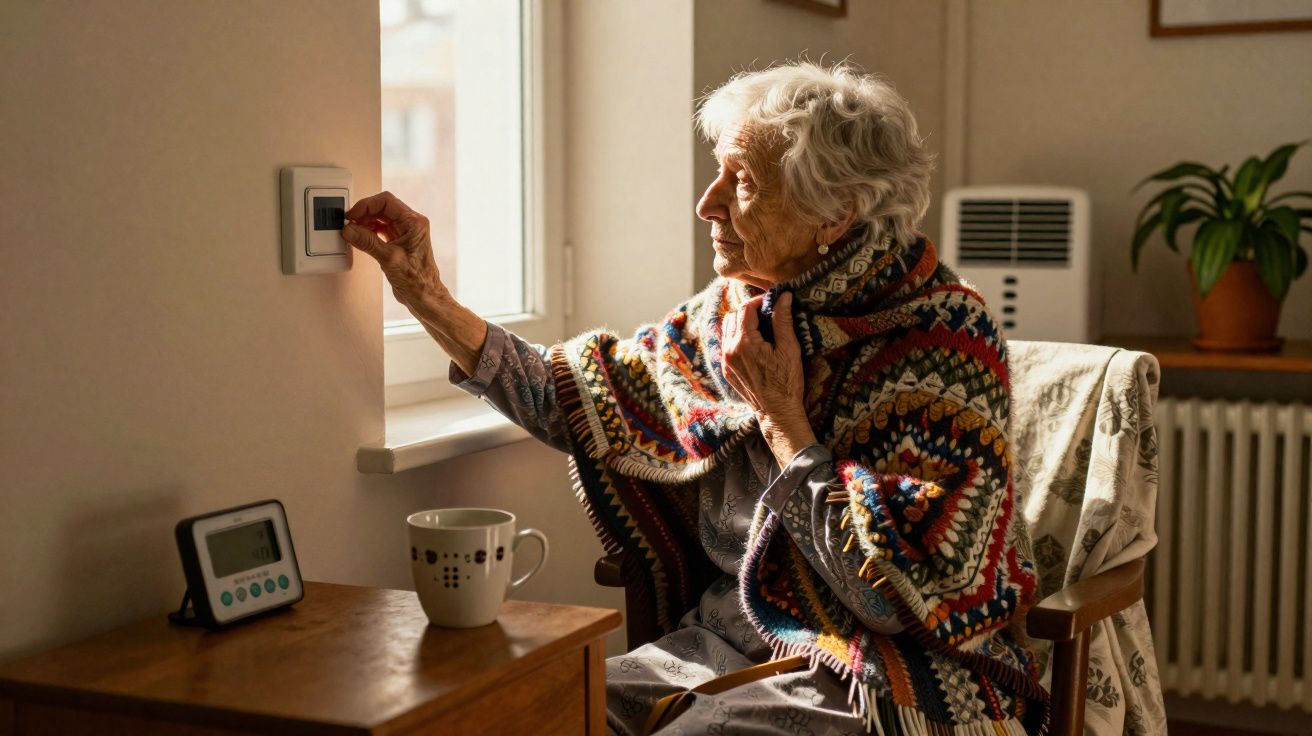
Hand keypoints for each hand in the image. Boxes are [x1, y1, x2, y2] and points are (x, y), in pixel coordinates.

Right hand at [341, 191, 486, 374]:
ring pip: (381, 218)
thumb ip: (367, 242)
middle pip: (383, 208)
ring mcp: (406, 233)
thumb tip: (350, 229)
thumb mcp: (388, 258)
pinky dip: (369, 231)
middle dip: (364, 213)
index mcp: (414, 223)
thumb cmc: (417, 281)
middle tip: (349, 222)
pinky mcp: (400, 243)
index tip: (352, 215)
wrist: (425, 297)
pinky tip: (360, 237)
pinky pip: (381, 230)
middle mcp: (412, 225)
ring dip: (366, 222)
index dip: (366, 205)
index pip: (386, 202)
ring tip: (352, 230)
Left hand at [721, 291, 817, 465]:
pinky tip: (753, 342)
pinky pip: (727, 345)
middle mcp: (730, 350)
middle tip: (767, 312)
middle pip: (732, 316)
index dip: (759, 300)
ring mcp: (726, 361)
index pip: (746, 309)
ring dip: (741, 322)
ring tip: (760, 326)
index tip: (772, 301)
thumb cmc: (786, 382)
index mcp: (744, 343)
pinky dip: (737, 337)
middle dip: (749, 310)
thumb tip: (783, 296)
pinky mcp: (727, 370)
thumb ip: (783, 320)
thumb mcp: (789, 348)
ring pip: (727, 330)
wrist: (777, 412)